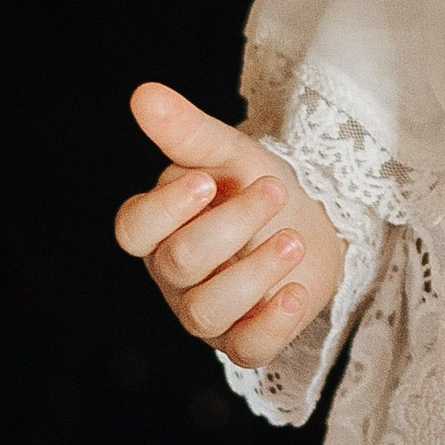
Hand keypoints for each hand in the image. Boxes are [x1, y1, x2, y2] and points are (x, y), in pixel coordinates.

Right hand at [114, 79, 344, 368]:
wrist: (310, 218)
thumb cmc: (253, 185)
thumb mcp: (227, 152)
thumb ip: (185, 131)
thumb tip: (144, 94)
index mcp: (159, 227)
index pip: (134, 230)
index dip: (166, 210)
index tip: (206, 180)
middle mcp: (174, 274)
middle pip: (181, 262)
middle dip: (232, 225)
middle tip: (275, 191)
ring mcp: (206, 312)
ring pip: (208, 311)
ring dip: (255, 273)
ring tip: (295, 239)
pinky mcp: (245, 337)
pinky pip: (246, 350)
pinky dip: (271, 323)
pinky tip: (295, 292)